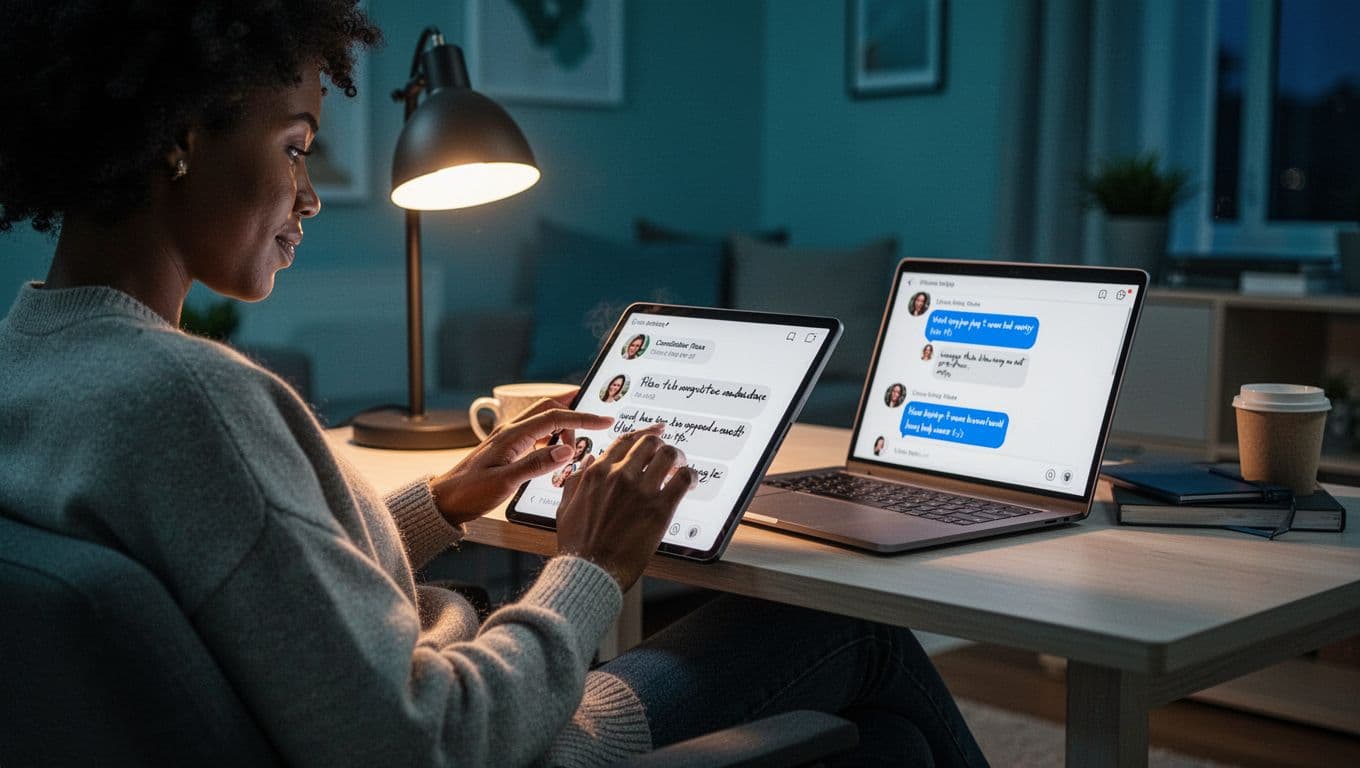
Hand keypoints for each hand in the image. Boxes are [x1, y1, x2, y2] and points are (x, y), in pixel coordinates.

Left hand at [431, 393, 611, 525]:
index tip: (605, 419)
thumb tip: (566, 450)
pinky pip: (535, 433)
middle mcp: (511, 431)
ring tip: (577, 443)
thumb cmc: (470, 493)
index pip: (555, 417)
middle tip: (596, 423)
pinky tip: (556, 451)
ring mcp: (508, 438)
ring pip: (542, 420)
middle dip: (575, 412)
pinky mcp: (507, 448)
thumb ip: (536, 465)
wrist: (445, 500)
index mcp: (512, 435)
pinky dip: (552, 436)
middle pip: (549, 408)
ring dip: (563, 425)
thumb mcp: (505, 482)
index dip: (583, 417)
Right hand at [556, 423, 695, 590]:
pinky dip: (690, 477)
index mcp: (596, 473)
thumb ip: (576, 481)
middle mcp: (619, 475)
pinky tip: (689, 484)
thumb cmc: (578, 546)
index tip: (655, 433)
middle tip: (669, 456)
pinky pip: (684, 479)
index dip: (644, 433)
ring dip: (678, 458)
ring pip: (669, 454)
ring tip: (681, 468)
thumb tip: (589, 460)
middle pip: (649, 442)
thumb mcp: (565, 507)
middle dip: (662, 446)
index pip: (625, 440)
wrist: (590, 571)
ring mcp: (641, 490)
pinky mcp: (660, 509)